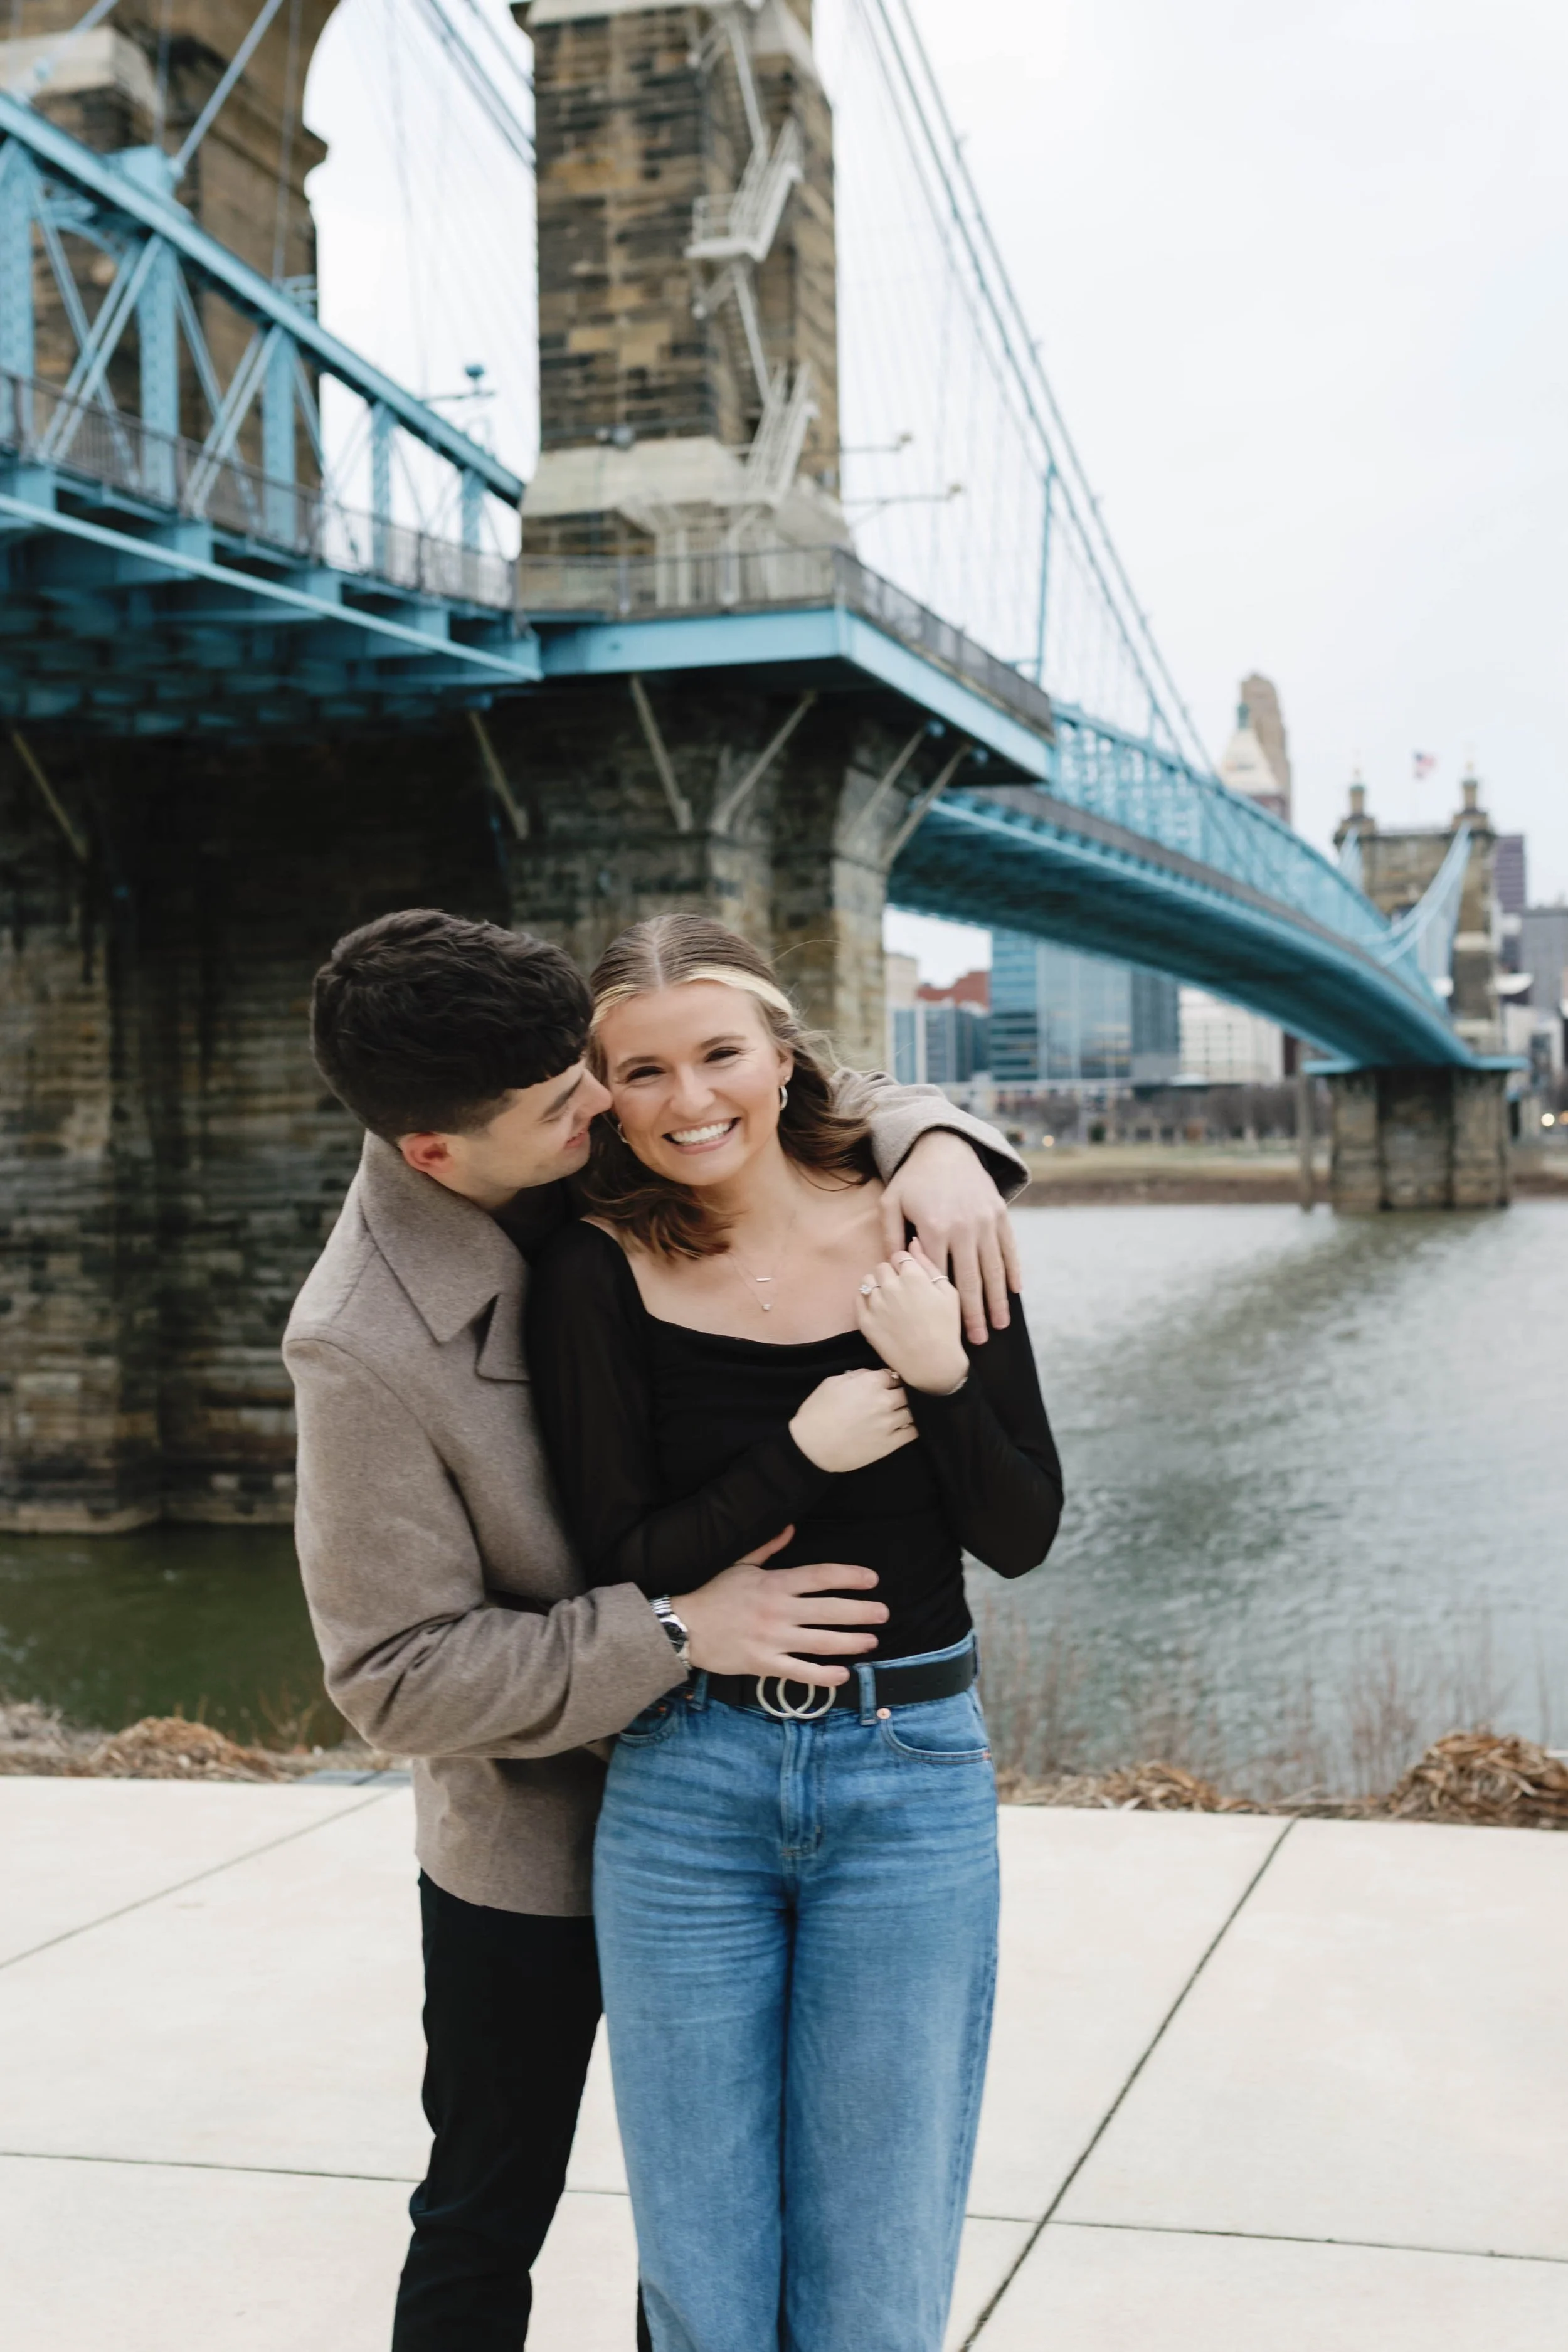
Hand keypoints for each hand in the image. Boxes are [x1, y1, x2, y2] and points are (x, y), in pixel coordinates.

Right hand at [676, 1526, 886, 1687]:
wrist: (684, 1627)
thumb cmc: (713, 1594)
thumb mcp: (739, 1564)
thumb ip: (768, 1548)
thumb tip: (790, 1528)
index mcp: (774, 1583)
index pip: (821, 1576)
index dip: (850, 1576)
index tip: (872, 1580)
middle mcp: (778, 1610)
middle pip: (830, 1610)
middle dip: (861, 1612)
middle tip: (883, 1614)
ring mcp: (773, 1639)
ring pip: (821, 1642)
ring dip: (851, 1642)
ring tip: (871, 1641)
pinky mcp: (765, 1663)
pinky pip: (801, 1672)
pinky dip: (824, 1675)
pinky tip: (843, 1674)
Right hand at [789, 1366, 916, 1472]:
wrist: (811, 1446)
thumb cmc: (817, 1412)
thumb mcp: (832, 1383)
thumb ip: (856, 1375)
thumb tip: (870, 1375)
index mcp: (871, 1383)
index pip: (892, 1375)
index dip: (888, 1380)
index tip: (884, 1385)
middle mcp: (884, 1400)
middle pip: (906, 1392)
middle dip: (899, 1394)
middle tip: (891, 1399)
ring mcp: (890, 1423)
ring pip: (912, 1411)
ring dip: (906, 1410)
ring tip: (897, 1413)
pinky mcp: (891, 1444)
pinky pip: (912, 1432)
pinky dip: (911, 1427)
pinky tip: (903, 1427)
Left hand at [856, 1241, 968, 1394]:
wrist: (932, 1364)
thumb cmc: (946, 1328)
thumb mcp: (948, 1293)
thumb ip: (929, 1264)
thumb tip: (914, 1242)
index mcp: (913, 1276)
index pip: (900, 1256)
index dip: (906, 1266)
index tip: (912, 1278)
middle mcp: (891, 1286)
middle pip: (883, 1266)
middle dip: (891, 1274)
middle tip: (901, 1291)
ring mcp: (875, 1304)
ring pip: (869, 1280)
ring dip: (878, 1285)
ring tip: (889, 1300)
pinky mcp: (865, 1321)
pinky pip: (858, 1298)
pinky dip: (866, 1299)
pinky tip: (879, 1309)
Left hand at [879, 1130, 1020, 1343]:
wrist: (946, 1147)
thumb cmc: (913, 1179)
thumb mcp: (890, 1203)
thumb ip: (890, 1238)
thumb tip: (892, 1271)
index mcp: (934, 1228)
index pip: (939, 1277)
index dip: (943, 1306)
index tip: (945, 1331)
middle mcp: (963, 1227)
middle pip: (970, 1280)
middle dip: (974, 1314)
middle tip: (977, 1342)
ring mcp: (985, 1221)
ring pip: (993, 1269)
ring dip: (998, 1301)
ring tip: (999, 1326)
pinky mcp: (999, 1215)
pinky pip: (1009, 1249)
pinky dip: (1013, 1272)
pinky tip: (1015, 1293)